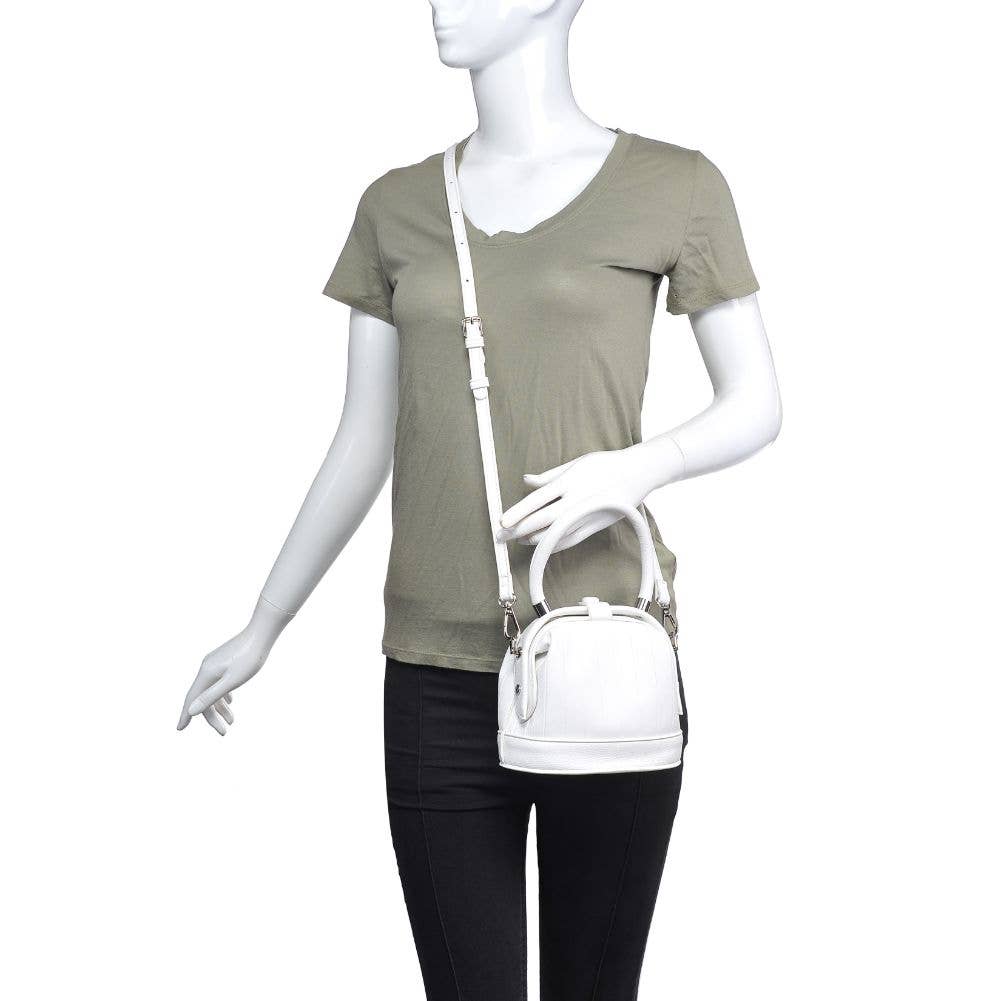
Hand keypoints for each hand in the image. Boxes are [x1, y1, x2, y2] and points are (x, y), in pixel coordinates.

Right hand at [177, 597, 291, 735]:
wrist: (262, 632)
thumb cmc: (250, 657)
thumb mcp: (232, 680)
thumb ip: (211, 696)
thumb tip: (191, 710)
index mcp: (207, 674)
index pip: (192, 699)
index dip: (186, 716)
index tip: (180, 729)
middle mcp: (207, 668)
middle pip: (203, 697)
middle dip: (212, 716)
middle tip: (224, 732)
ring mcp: (215, 663)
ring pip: (212, 690)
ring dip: (220, 707)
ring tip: (232, 721)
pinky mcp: (224, 660)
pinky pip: (219, 682)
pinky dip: (223, 695)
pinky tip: (230, 701)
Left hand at [496, 444, 677, 554]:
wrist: (637, 473)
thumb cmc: (604, 464)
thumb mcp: (576, 463)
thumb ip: (549, 475)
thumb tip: (527, 480)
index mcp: (569, 481)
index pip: (537, 499)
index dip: (518, 512)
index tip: (502, 521)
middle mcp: (576, 500)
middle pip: (541, 520)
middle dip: (518, 530)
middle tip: (500, 537)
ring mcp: (586, 516)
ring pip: (554, 533)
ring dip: (533, 539)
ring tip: (516, 539)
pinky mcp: (594, 526)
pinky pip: (569, 540)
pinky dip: (552, 544)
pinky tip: (539, 545)